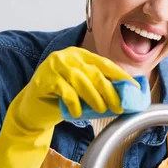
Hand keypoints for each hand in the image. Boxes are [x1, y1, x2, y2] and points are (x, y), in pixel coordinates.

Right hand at [0, 46, 137, 167]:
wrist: (32, 108)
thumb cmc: (62, 98)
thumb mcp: (83, 88)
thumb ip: (99, 85)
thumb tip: (126, 93)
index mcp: (80, 55)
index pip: (106, 64)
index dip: (122, 76)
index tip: (134, 88)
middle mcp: (68, 56)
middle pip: (96, 73)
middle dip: (111, 91)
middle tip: (119, 106)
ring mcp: (54, 66)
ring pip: (82, 82)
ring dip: (95, 98)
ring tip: (102, 110)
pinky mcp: (44, 79)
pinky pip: (66, 92)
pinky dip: (75, 104)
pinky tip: (78, 113)